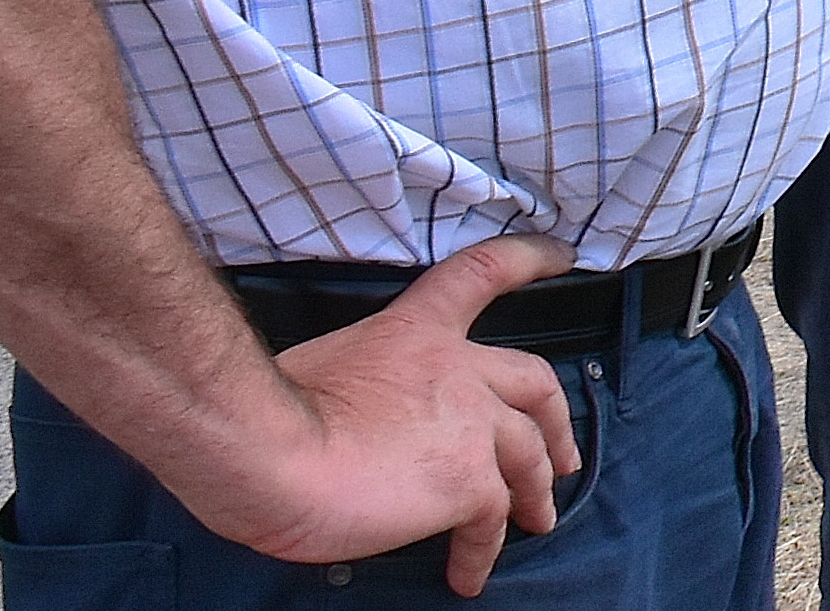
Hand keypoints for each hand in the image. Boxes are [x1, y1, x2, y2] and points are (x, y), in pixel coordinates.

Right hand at [188, 235, 582, 596]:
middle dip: (556, 420)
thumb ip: (366, 382)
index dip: (529, 260)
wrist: (267, 451)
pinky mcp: (470, 481)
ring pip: (529, 456)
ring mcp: (472, 424)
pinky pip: (492, 521)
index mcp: (415, 330)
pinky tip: (468, 572)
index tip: (560, 257)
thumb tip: (356, 418)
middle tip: (562, 454)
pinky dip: (483, 550)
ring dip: (536, 491)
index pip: (483, 274)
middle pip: (535, 383)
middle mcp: (458, 368)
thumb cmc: (267, 415)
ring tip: (536, 519)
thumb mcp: (321, 367)